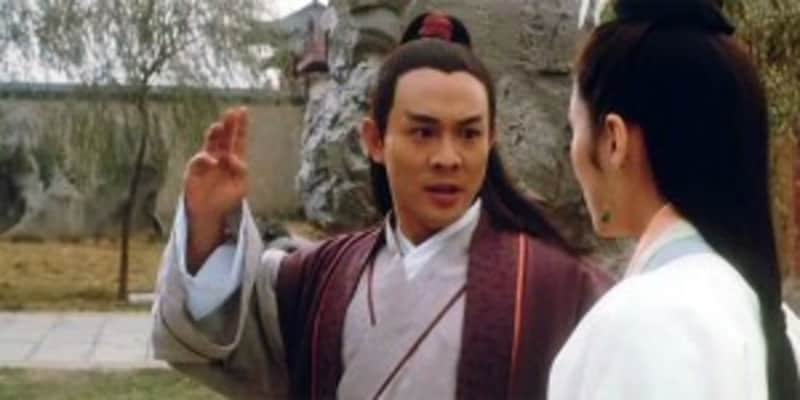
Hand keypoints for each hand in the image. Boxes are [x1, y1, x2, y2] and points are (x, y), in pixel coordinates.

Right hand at [184, 107, 248, 269]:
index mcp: (234, 159)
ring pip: (209, 145)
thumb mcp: (241, 186)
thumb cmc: (228, 199)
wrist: (211, 215)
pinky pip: (198, 161)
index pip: (238, 139)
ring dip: (213, 135)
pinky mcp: (194, 172)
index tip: (242, 111)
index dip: (240, 126)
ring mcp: (206, 163)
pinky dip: (205, 159)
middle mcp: (219, 157)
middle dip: (227, 125)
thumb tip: (232, 158)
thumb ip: (240, 171)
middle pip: (224, 138)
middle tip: (231, 113)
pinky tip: (213, 161)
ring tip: (218, 126)